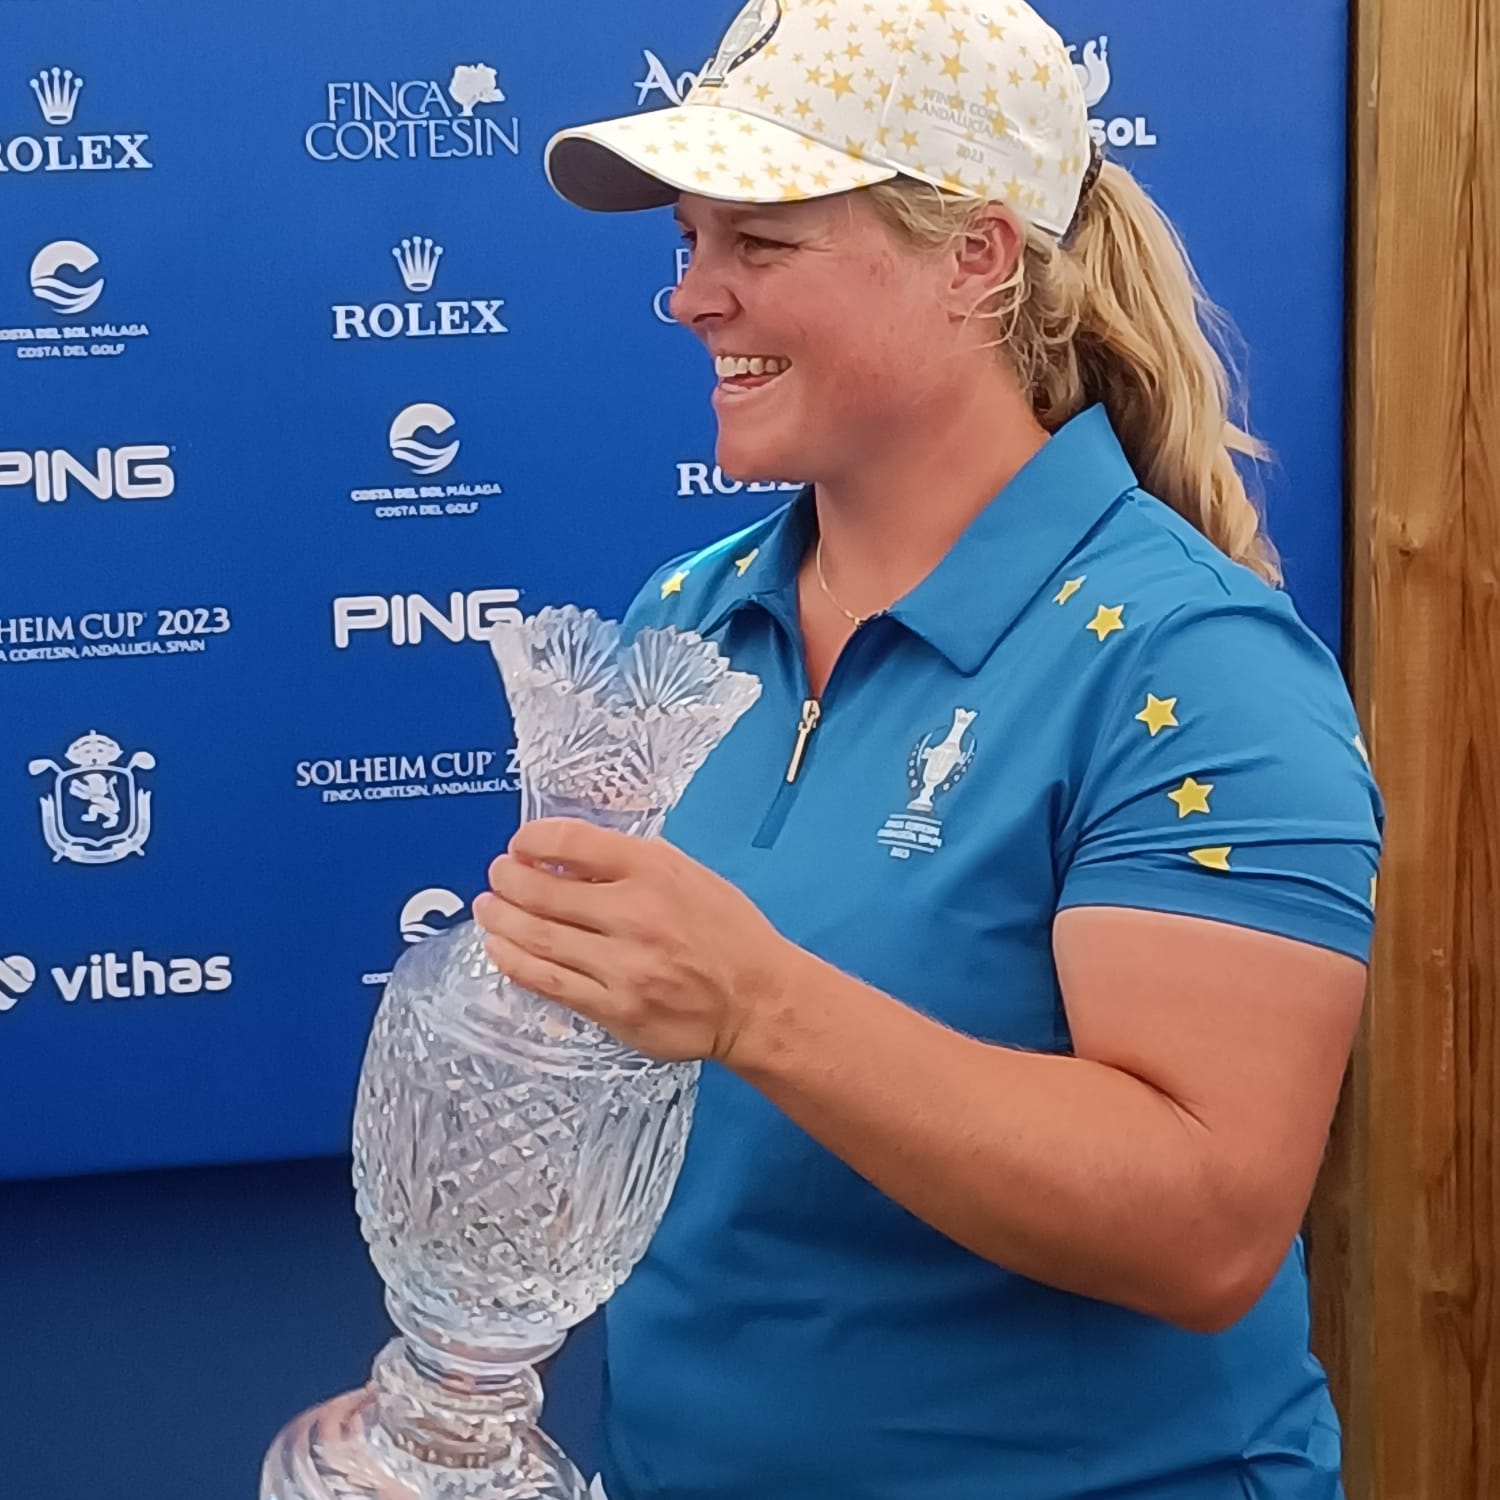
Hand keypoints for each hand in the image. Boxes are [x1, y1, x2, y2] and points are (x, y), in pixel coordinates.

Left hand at [471, 818, 794, 1065]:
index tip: (520, 844)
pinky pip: (549, 982)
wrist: (757, 1000)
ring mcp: (622, 966)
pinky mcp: (615, 1008)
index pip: (571, 842)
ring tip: (487, 908)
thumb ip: (632, 861)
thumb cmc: (726, 932)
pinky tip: (500, 949)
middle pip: (542, 891)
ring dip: (500, 920)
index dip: (531, 840)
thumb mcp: (689, 874)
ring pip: (536, 938)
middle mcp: (635, 914)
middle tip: (496, 875)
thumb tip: (570, 854)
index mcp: (654, 871)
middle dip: (507, 879)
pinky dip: (515, 963)